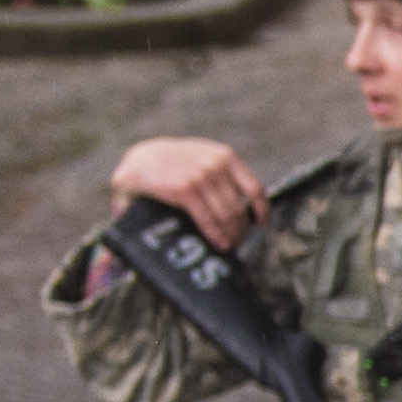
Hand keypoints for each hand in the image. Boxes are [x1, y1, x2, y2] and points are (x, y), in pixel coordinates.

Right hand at [110, 135, 269, 248]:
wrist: (140, 160)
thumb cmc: (174, 165)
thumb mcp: (202, 159)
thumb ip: (222, 176)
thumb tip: (248, 210)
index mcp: (225, 156)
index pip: (254, 187)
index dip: (262, 210)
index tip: (262, 224)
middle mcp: (216, 165)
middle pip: (239, 207)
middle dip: (241, 229)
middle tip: (238, 242)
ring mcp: (200, 176)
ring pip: (226, 215)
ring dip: (230, 235)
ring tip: (229, 245)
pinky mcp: (185, 189)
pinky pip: (207, 218)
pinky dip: (216, 234)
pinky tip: (219, 244)